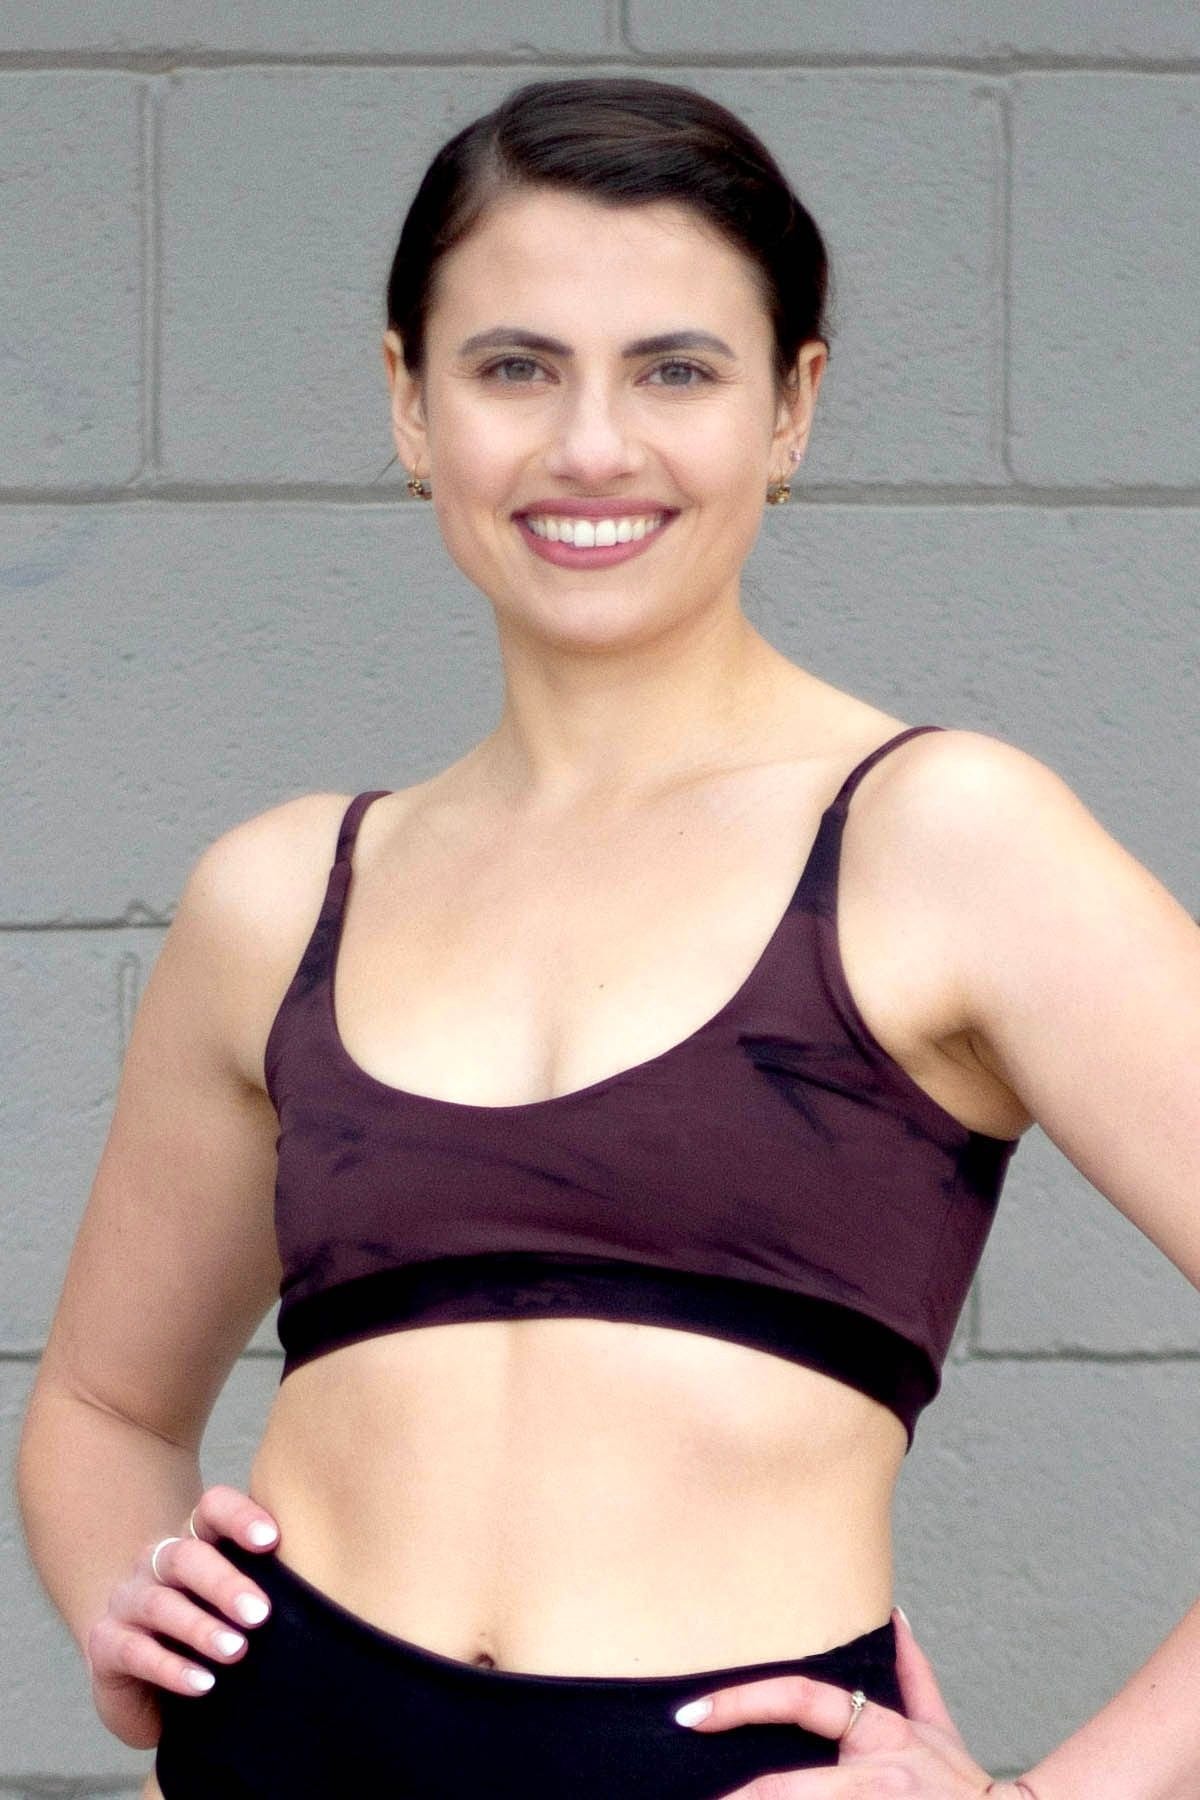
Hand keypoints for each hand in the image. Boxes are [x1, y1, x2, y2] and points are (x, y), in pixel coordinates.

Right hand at [85, 1484, 279, 1747]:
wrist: (148, 1680)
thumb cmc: (211, 1630)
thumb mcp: (239, 1605)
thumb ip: (270, 1584)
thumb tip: (331, 1575)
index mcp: (193, 1540)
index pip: (212, 1509)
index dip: (239, 1517)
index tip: (272, 1539)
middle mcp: (156, 1563)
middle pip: (186, 1557)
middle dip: (225, 1583)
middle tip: (261, 1614)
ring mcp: (126, 1601)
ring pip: (159, 1605)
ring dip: (200, 1628)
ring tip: (237, 1652)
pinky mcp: (105, 1645)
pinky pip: (135, 1652)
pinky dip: (171, 1668)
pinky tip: (203, 1684)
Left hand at [676, 1607, 1033, 1797]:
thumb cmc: (962, 1787)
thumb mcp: (938, 1729)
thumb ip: (912, 1675)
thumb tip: (894, 1617)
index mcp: (880, 1734)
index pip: (801, 1699)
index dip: (743, 1701)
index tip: (692, 1712)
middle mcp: (875, 1778)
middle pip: (787, 1789)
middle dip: (737, 1799)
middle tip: (693, 1798)